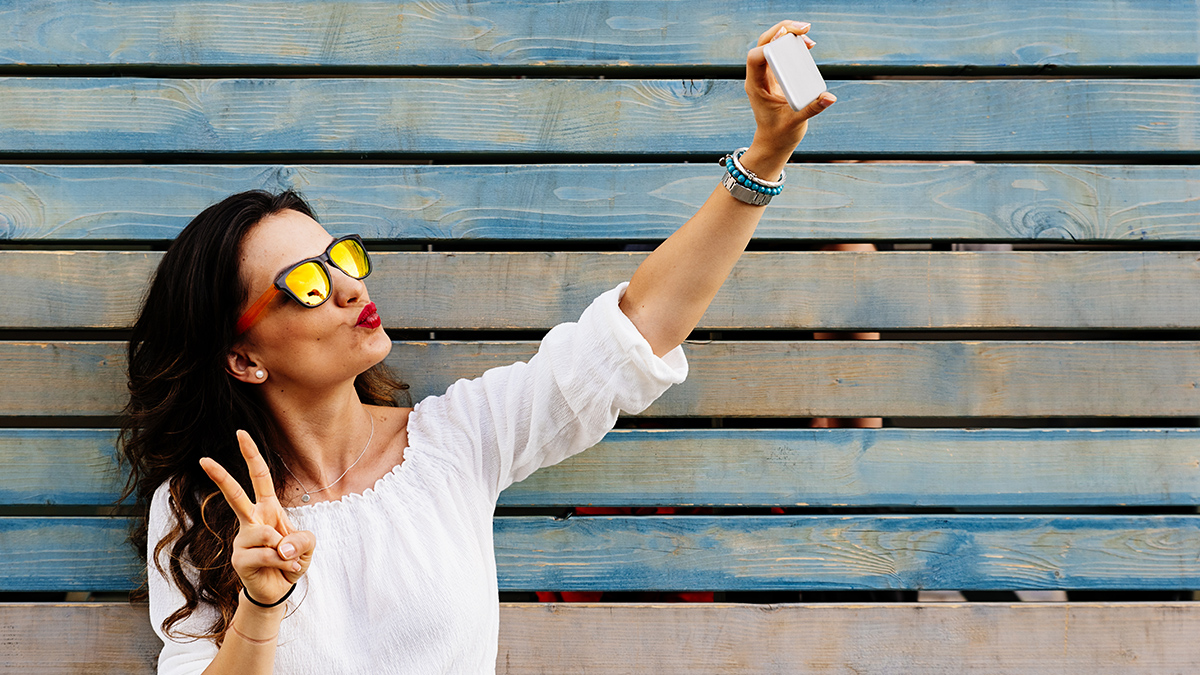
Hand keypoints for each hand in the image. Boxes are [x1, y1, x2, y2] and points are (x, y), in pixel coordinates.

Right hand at [199, 430, 314, 606]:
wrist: (279, 590)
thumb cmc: (291, 560)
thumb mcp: (307, 546)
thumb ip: (302, 539)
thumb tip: (279, 545)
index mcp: (268, 509)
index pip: (259, 477)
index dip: (252, 455)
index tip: (241, 433)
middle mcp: (251, 520)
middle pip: (235, 495)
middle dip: (220, 476)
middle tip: (203, 459)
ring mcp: (242, 539)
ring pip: (266, 534)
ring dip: (286, 550)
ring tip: (287, 560)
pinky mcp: (239, 559)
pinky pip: (269, 555)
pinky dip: (284, 563)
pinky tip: (285, 569)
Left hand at [744, 20, 836, 156]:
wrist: (774, 142)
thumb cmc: (780, 135)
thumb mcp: (795, 122)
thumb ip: (812, 109)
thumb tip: (829, 97)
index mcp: (756, 86)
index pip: (755, 58)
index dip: (769, 47)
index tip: (788, 46)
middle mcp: (759, 76)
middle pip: (764, 43)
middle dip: (781, 31)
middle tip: (804, 28)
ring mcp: (766, 74)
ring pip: (772, 45)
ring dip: (788, 35)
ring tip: (808, 37)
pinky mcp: (776, 75)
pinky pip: (781, 53)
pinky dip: (793, 45)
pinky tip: (807, 44)